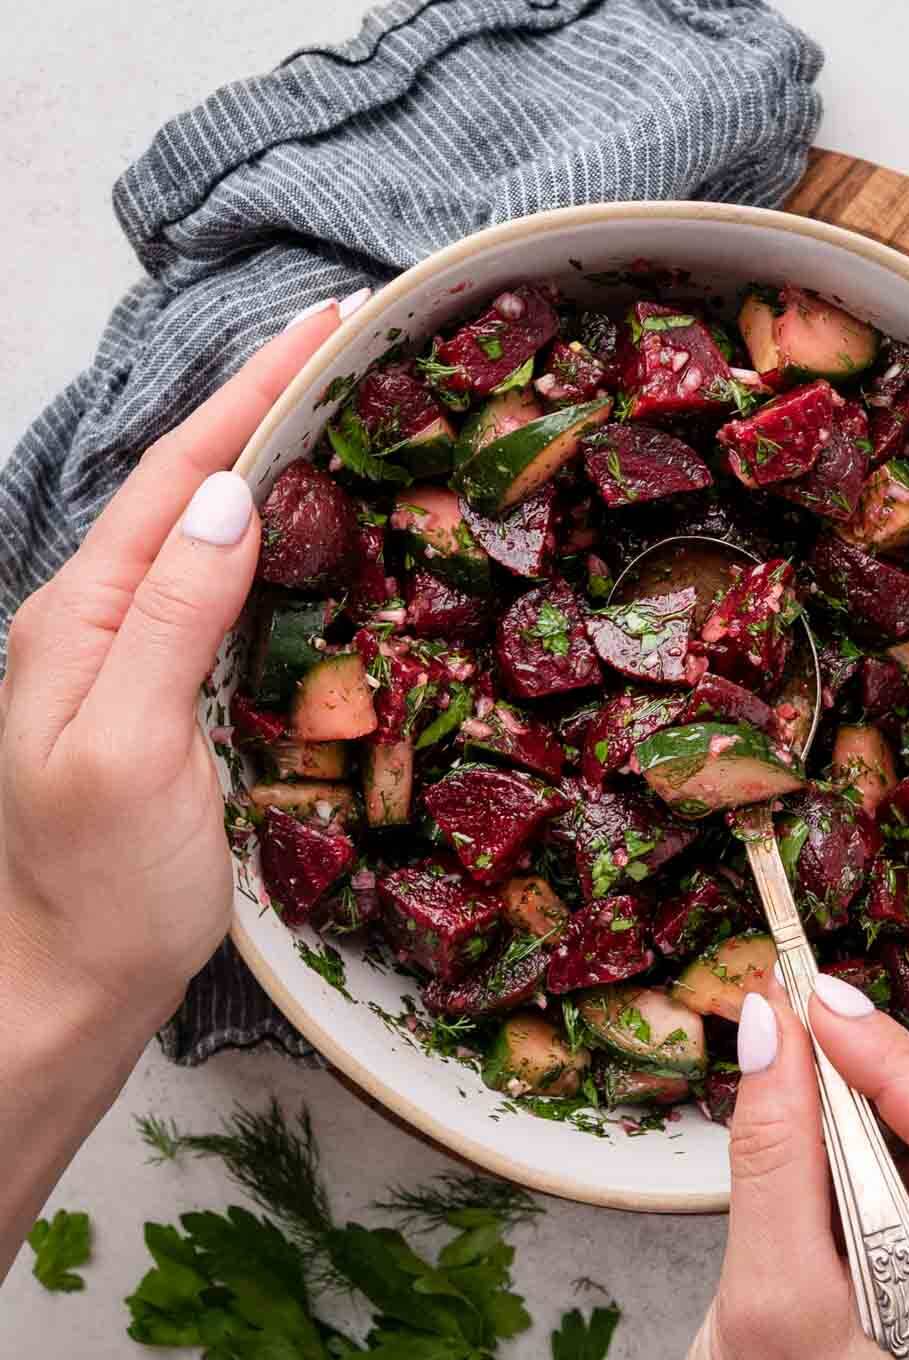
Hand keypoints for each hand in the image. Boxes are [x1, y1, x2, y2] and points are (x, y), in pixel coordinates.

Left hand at [0, 303, 344, 1024]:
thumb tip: (229, 502)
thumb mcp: (129, 752)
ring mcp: (135, 656)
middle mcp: (104, 619)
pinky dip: (269, 537)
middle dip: (263, 403)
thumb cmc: (95, 890)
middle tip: (345, 350)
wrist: (67, 986)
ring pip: (208, 530)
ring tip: (335, 412)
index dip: (251, 394)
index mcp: (86, 616)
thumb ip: (172, 623)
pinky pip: (223, 588)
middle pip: (190, 484)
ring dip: (267, 459)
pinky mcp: (169, 694)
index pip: (179, 476)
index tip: (322, 329)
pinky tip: (304, 529)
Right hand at [672, 976, 908, 1359]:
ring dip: (867, 1107)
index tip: (816, 1007)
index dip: (897, 1063)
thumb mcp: (763, 1296)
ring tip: (791, 1090)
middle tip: (788, 1021)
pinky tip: (819, 1145)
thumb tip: (773, 1029)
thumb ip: (777, 1154)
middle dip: (874, 1077)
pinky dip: (871, 1142)